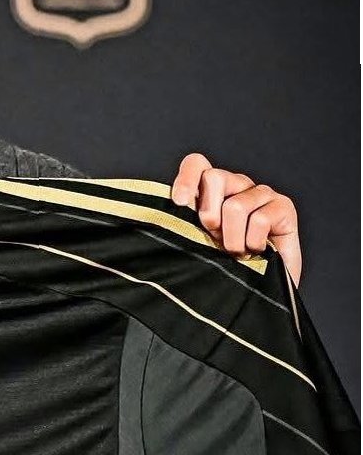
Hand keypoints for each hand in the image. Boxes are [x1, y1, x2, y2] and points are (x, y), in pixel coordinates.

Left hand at [170, 153, 301, 287]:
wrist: (259, 291)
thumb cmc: (224, 267)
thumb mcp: (196, 243)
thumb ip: (184, 221)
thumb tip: (171, 207)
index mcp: (211, 190)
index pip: (197, 164)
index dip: (186, 177)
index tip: (179, 202)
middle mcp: (236, 186)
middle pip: (214, 177)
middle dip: (209, 215)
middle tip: (216, 238)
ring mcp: (261, 194)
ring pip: (235, 206)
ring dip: (233, 240)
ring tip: (238, 252)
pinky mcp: (283, 206)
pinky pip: (260, 219)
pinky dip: (254, 243)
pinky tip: (258, 251)